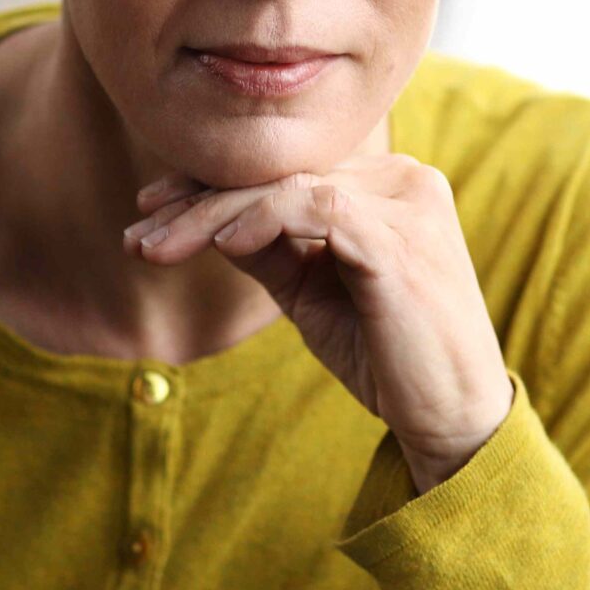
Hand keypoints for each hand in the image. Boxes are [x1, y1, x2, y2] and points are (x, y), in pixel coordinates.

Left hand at [122, 154, 514, 489]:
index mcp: (387, 186)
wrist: (451, 418)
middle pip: (280, 173)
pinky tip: (223, 246)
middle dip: (197, 203)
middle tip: (138, 235)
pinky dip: (262, 220)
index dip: (212, 186)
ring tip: (159, 248)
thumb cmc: (387, 357)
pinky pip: (316, 207)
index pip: (286, 170)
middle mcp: (404, 179)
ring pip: (287, 186)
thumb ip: (268, 250)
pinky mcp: (400, 239)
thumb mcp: (312, 294)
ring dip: (212, 215)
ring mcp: (408, 204)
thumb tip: (202, 220)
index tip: (149, 211)